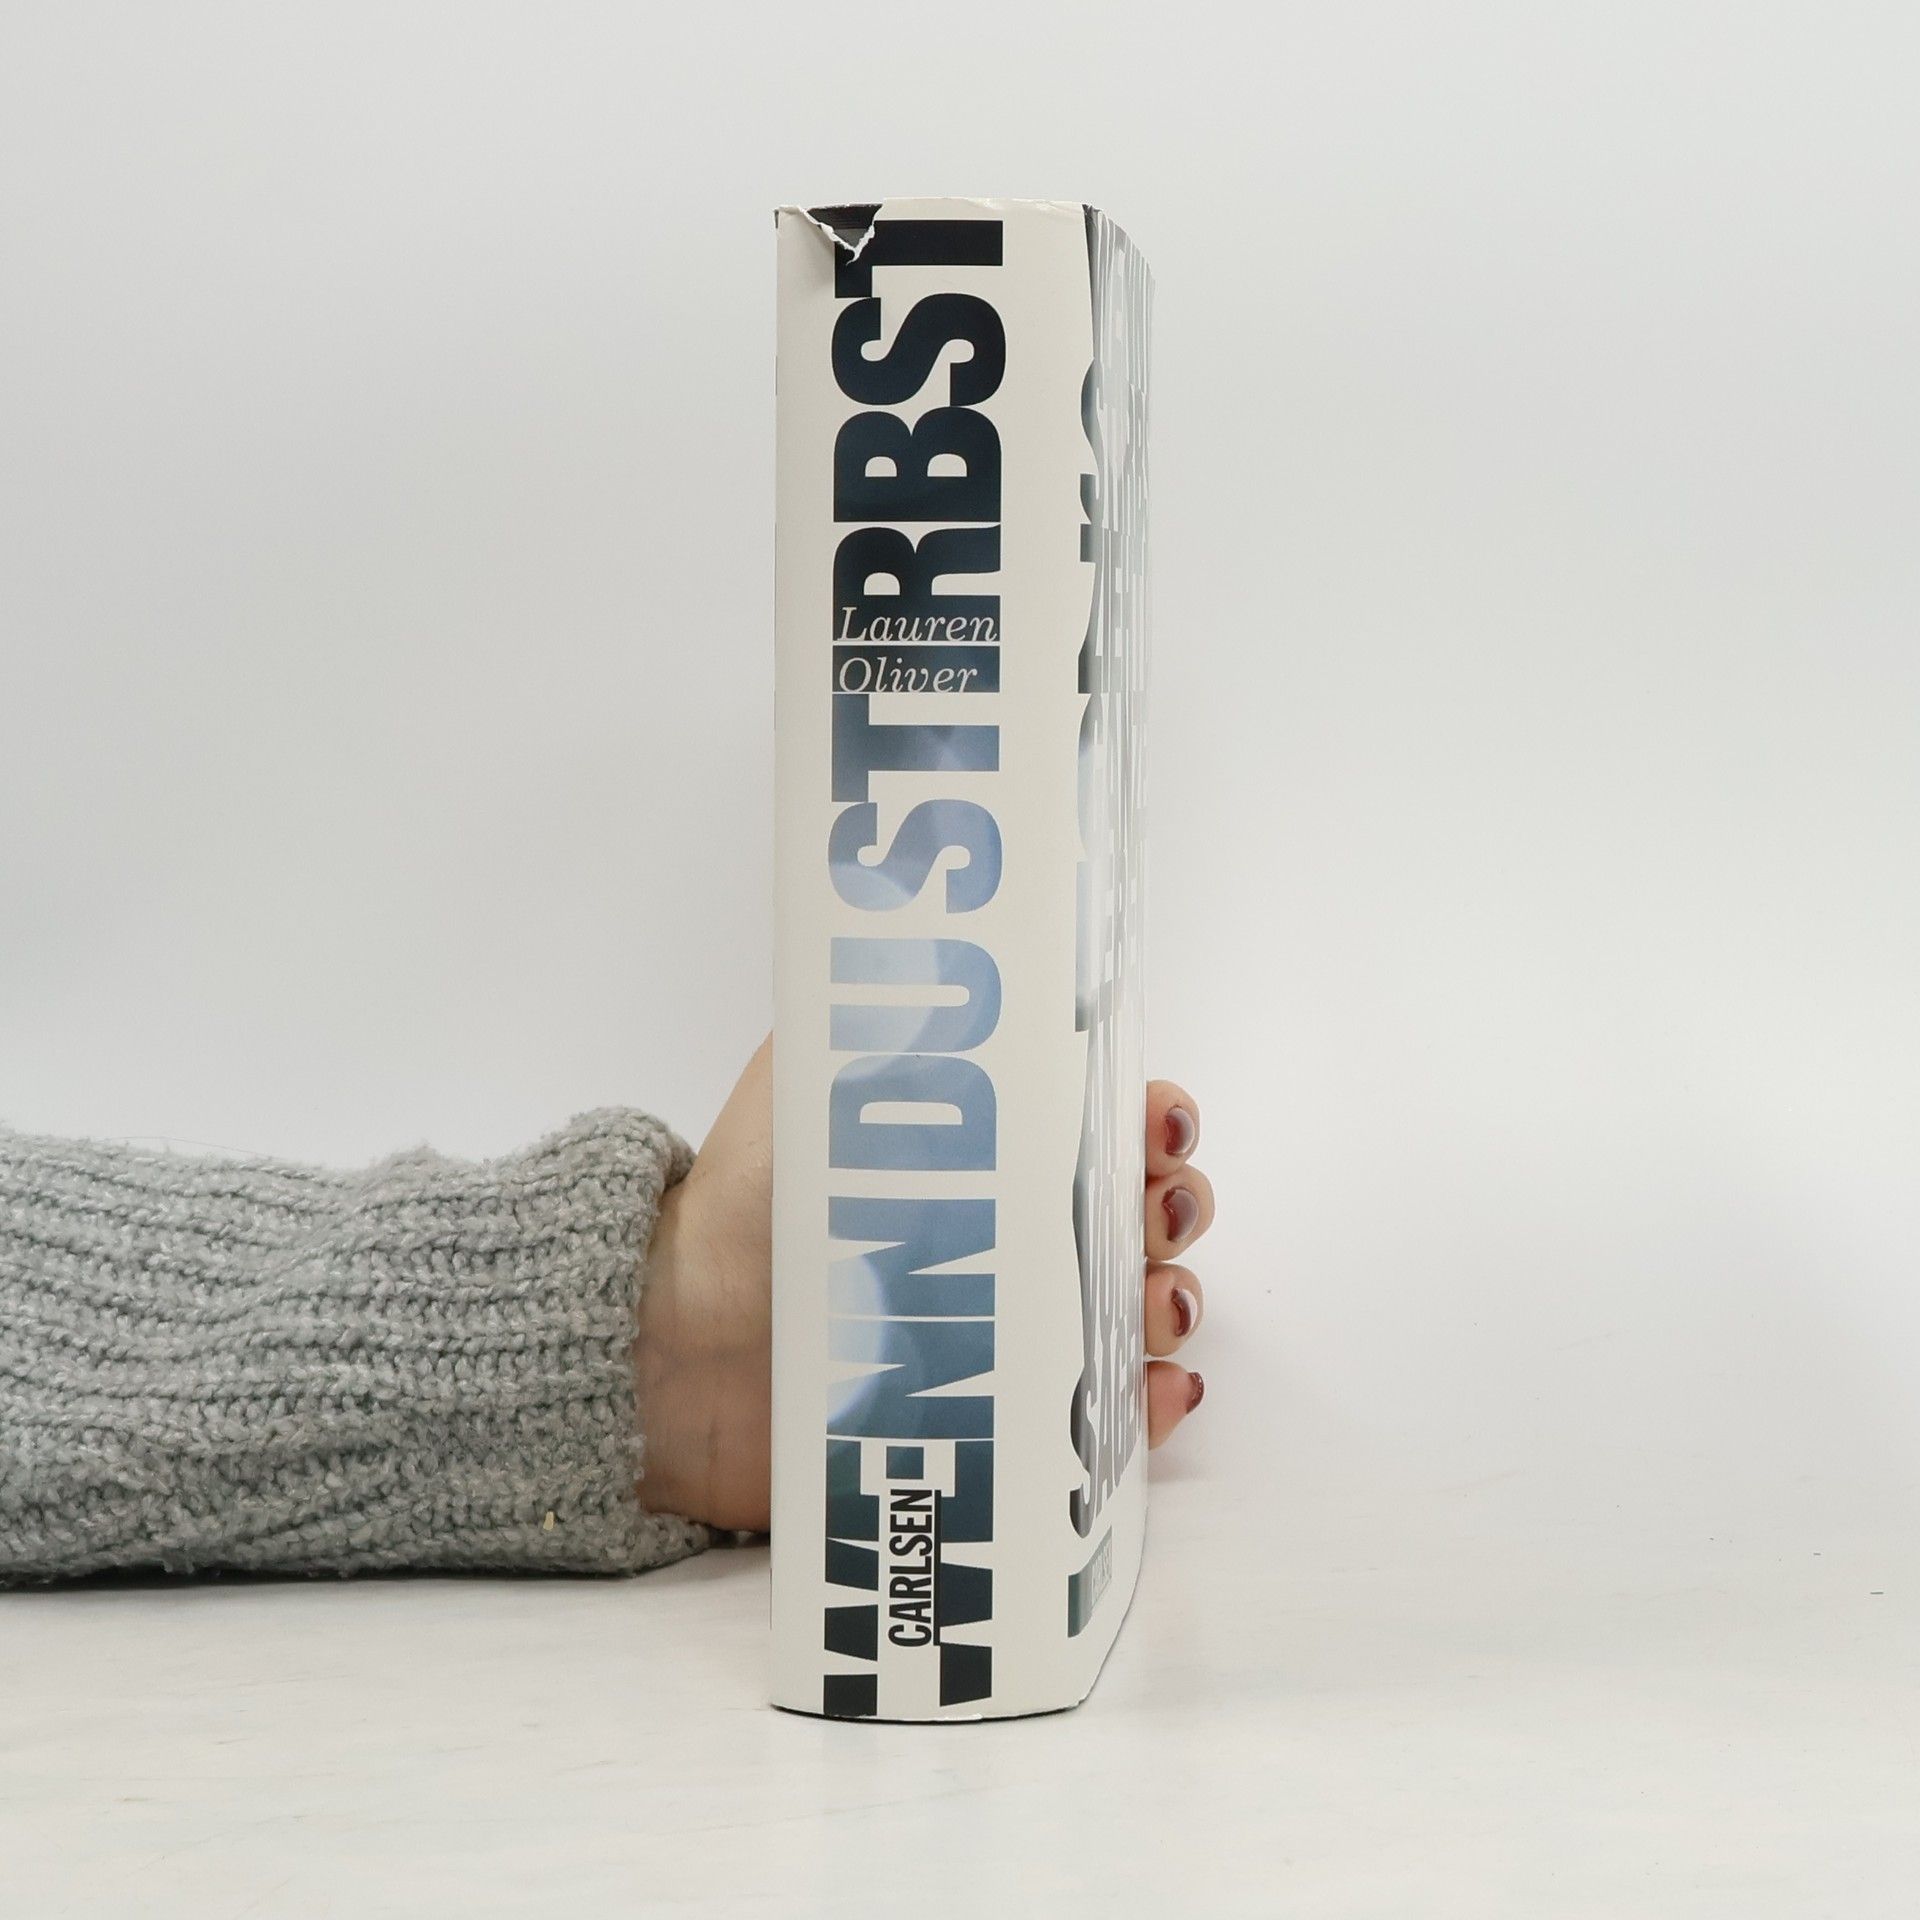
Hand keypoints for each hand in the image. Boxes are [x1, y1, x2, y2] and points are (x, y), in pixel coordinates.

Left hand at [635, 1035, 1213, 1530]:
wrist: (678, 1348)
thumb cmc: (750, 1207)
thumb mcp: (813, 1081)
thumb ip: (888, 1025)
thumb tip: (976, 963)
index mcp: (985, 1148)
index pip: (1102, 1122)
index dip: (1149, 1119)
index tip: (1154, 1127)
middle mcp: (1010, 1233)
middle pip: (1139, 1212)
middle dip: (1175, 1204)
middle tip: (1156, 1214)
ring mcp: (1012, 1331)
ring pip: (1138, 1309)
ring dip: (1172, 1302)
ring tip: (1156, 1306)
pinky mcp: (1000, 1426)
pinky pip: (1101, 1420)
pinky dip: (1149, 1406)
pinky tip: (1158, 1391)